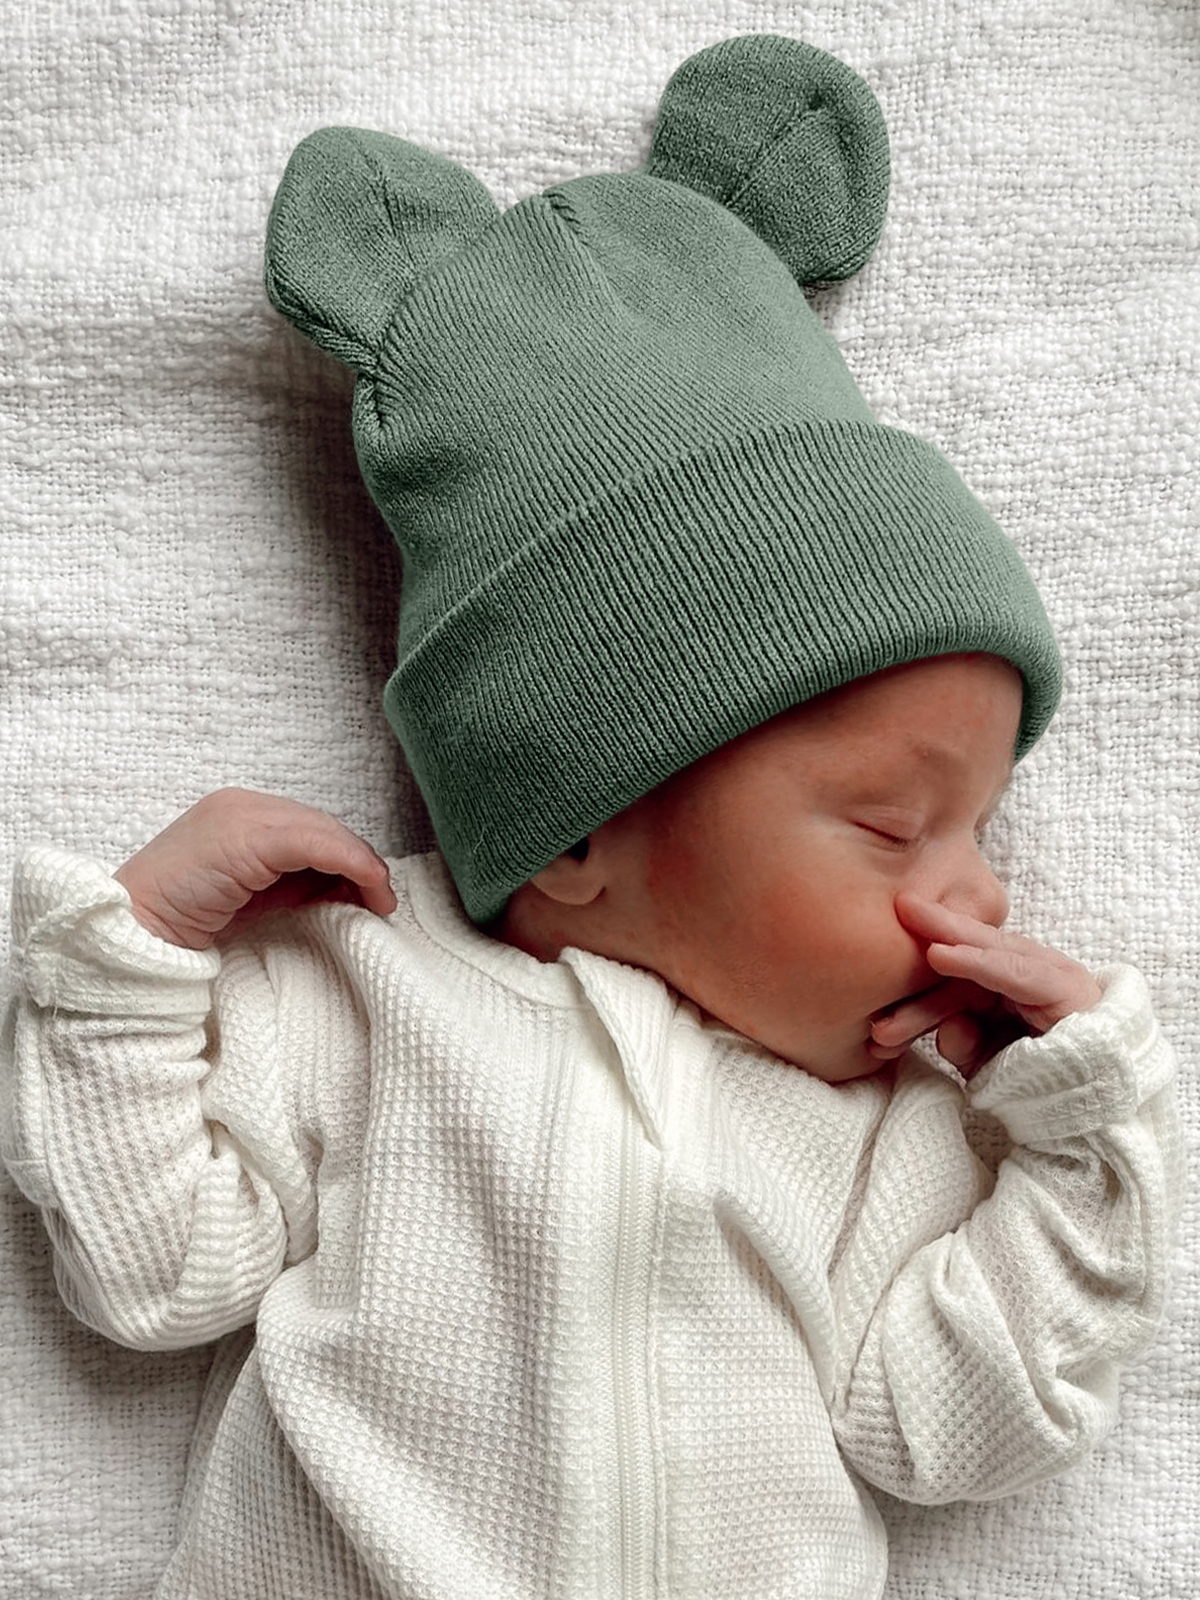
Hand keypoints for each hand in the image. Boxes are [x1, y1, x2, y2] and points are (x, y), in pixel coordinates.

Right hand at [114, 789, 397, 948]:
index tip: (372, 892)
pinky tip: (368, 886)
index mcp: (240, 812)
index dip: (348, 858)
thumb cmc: (185, 920)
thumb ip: (293, 882)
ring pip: (324, 831)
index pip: (311, 828)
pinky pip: (314, 843)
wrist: (132, 931)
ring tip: (380, 902)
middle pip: (323, 826)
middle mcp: (242, 804)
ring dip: (361, 865)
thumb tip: (349, 887)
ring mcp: (241, 814)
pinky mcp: (245, 835)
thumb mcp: (252, 895)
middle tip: (383, 900)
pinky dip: (349, 862)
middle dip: (359, 863)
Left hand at [868, 893, 1102, 1076]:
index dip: (924, 943)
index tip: (879, 931)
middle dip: (931, 929)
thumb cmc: (1034, 1081)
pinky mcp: (1065, 988)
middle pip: (971, 948)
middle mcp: (1025, 969)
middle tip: (888, 917)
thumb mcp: (985, 1061)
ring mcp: (1048, 974)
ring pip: (988, 954)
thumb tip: (946, 1030)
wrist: (1095, 1107)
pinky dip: (977, 962)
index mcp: (1004, 980)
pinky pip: (1014, 970)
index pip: (960, 959)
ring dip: (948, 946)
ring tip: (911, 926)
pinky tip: (942, 954)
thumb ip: (962, 1043)